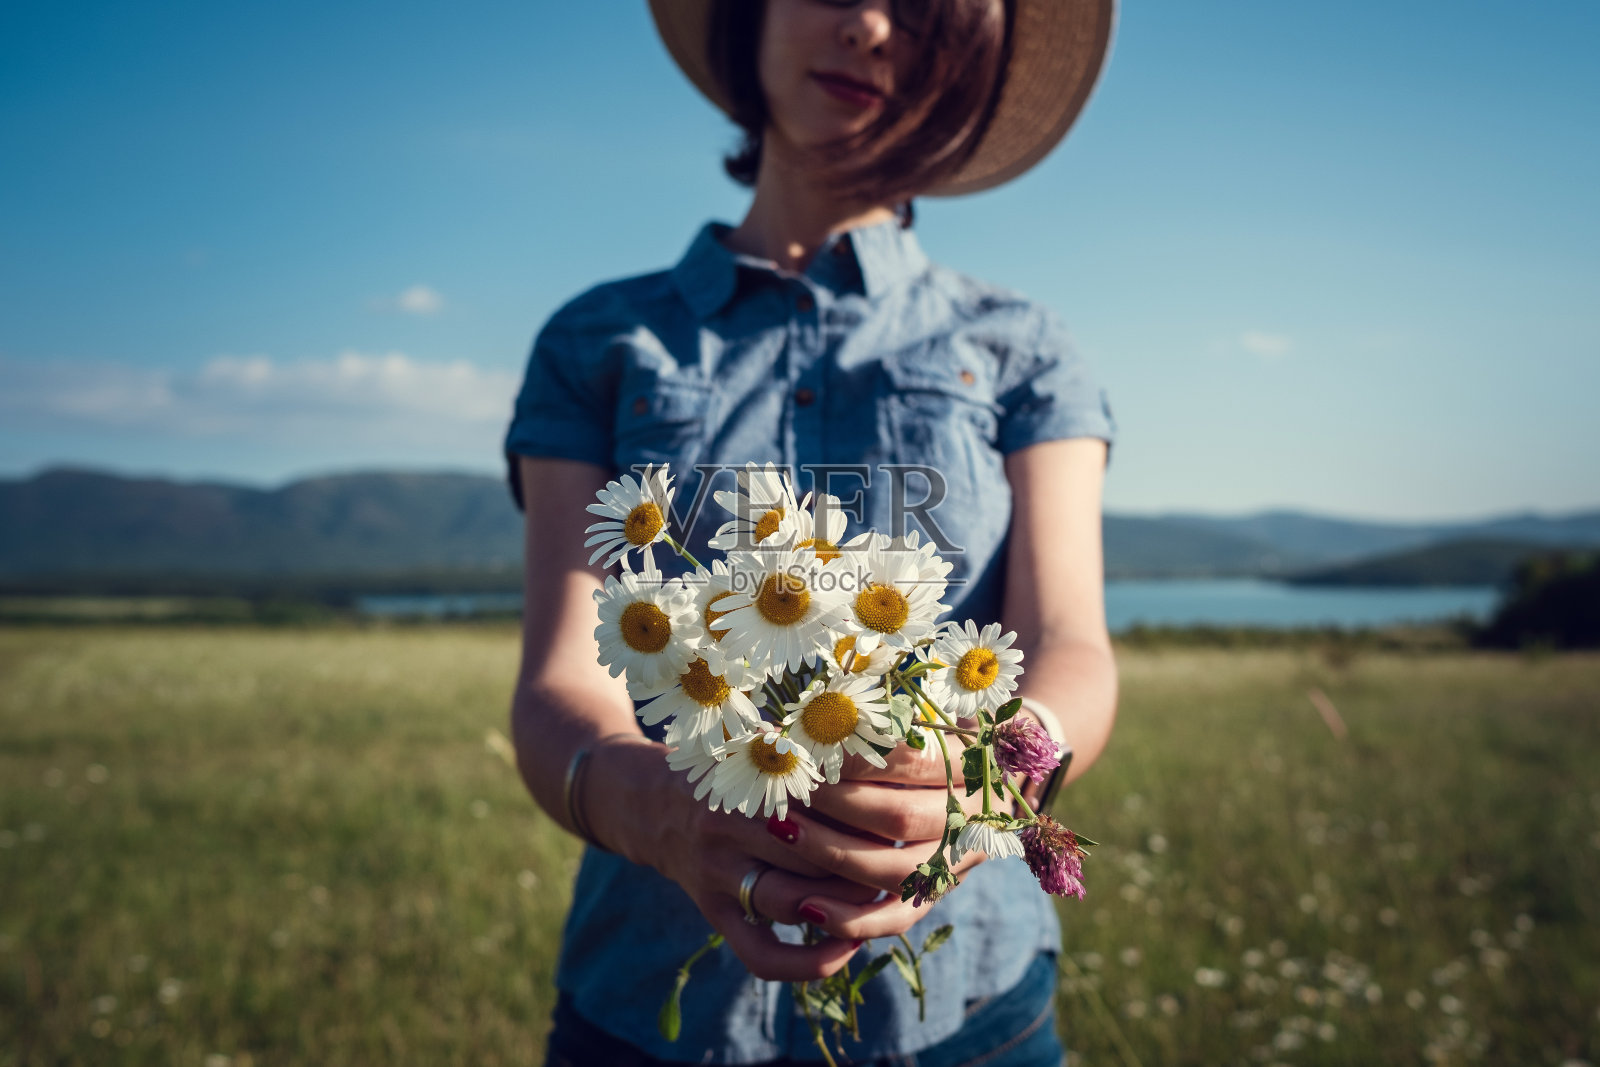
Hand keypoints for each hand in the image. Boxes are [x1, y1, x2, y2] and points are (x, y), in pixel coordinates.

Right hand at [583, 735, 879, 981]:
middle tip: (906, 858)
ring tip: (882, 897)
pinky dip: (807, 963)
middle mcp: (729, 825)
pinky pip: (761, 955)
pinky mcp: (714, 912)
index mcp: (747, 775)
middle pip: (815, 854)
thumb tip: (895, 747)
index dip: (870, 812)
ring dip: (846, 906)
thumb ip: (811, 745)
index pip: (823, 799)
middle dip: (867, 861)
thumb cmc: (724, 766)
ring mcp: (719, 873)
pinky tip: (844, 950)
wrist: (647, 800)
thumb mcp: (758, 744)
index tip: (904, 811)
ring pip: (795, 902)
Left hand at [760, 733, 991, 943]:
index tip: (807, 749)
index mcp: (973, 763)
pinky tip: (807, 909)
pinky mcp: (939, 893)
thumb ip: (876, 723)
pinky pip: (898, 917)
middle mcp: (973, 816)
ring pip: (898, 872)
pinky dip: (853, 919)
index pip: (911, 759)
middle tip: (788, 789)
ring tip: (782, 832)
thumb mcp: (921, 719)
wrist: (985, 783)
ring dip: (833, 854)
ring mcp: (960, 861)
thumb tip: (808, 719)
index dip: (855, 757)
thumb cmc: (933, 739)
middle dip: (836, 805)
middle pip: (902, 817)